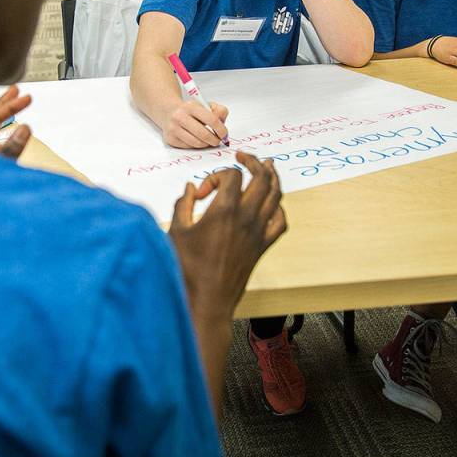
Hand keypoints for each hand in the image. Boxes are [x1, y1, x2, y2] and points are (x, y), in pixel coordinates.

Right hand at [162, 100, 228, 147]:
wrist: (169, 111)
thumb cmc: (190, 110)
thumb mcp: (205, 105)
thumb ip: (219, 111)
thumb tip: (222, 124)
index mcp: (191, 106)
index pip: (212, 120)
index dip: (221, 130)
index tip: (224, 134)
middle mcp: (180, 116)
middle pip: (204, 134)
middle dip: (215, 140)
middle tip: (218, 141)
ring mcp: (173, 128)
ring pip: (197, 143)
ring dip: (206, 144)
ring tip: (208, 140)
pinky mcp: (170, 139)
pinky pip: (189, 147)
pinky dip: (196, 145)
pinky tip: (196, 139)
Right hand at [168, 152, 286, 319]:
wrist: (206, 300)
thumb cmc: (188, 268)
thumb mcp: (176, 231)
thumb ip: (183, 204)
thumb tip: (191, 188)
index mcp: (225, 210)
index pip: (232, 175)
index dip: (216, 175)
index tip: (202, 193)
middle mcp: (247, 217)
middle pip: (262, 178)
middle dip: (253, 162)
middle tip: (244, 155)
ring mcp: (258, 232)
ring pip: (275, 196)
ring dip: (272, 177)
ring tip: (267, 165)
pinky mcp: (262, 246)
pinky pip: (280, 221)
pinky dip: (278, 207)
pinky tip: (272, 203)